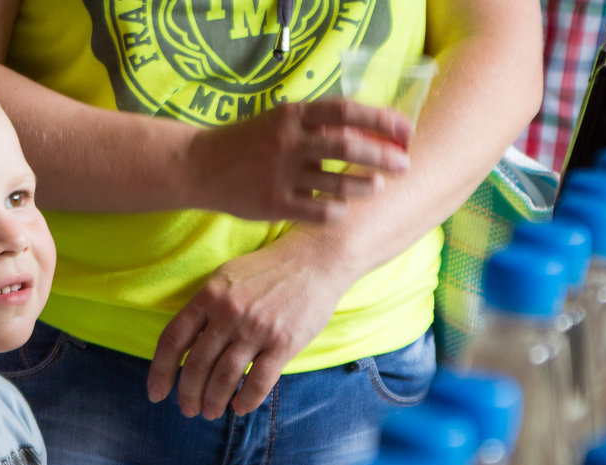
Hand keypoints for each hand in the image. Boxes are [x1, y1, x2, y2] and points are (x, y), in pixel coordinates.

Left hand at [147, 235, 351, 418]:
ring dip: (213, 401)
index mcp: (209, 295)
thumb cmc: (267, 271)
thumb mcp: (226, 278)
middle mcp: (229, 312)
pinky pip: (259, 381)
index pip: (173, 340)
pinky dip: (246, 400)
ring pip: (224, 377)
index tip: (156, 393)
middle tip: (188, 410)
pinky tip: (240, 407)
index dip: (160, 371)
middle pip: (197, 364)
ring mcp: (256, 328)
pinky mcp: (284, 343)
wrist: (315, 260)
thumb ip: (204, 308)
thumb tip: (183, 348)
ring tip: (211, 412)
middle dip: (188, 394)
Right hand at [187, 98, 411, 222]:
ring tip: (377, 187)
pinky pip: (317, 211)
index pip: (347, 111)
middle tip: (403, 164)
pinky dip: (336, 212)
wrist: (199, 167)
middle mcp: (289, 142)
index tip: (405, 129)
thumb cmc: (248, 143)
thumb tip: (367, 131)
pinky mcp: (273, 203)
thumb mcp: (280, 121)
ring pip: (337, 183)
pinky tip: (341, 210)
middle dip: (383, 156)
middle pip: (349, 148)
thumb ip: (317, 125)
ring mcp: (281, 174)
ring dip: (364, 186)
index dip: (381, 119)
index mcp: (293, 115)